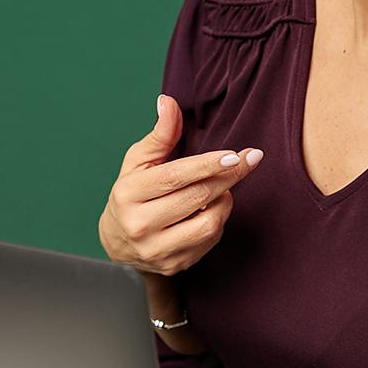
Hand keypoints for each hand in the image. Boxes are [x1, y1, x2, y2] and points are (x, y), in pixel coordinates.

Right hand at [98, 94, 263, 276]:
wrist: (118, 241)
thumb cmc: (133, 192)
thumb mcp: (139, 161)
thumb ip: (160, 134)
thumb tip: (167, 102)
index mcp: (129, 194)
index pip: (175, 176)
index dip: (208, 164)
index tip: (236, 154)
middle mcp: (139, 225)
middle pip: (197, 197)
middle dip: (228, 176)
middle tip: (250, 159)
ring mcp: (156, 250)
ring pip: (208, 223)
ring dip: (224, 201)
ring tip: (222, 189)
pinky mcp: (173, 266)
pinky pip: (210, 241)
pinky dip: (218, 220)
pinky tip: (212, 209)